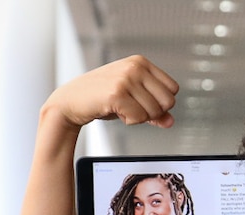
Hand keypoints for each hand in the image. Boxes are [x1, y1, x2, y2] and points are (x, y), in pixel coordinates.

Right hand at [45, 55, 179, 128]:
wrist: (71, 101)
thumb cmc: (101, 98)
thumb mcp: (132, 99)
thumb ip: (154, 109)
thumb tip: (170, 121)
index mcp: (141, 62)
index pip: (173, 89)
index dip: (160, 102)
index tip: (142, 102)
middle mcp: (135, 67)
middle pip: (168, 101)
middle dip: (152, 112)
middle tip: (132, 108)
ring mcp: (126, 78)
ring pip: (154, 111)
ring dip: (138, 117)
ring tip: (121, 108)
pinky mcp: (117, 93)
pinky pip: (139, 118)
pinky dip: (129, 121)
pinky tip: (116, 111)